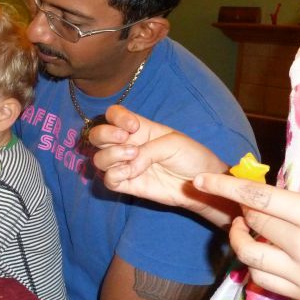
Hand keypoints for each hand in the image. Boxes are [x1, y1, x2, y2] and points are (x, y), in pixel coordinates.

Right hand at [90, 105, 233, 225]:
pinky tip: (130, 174)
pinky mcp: (127, 184)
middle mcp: (128, 145)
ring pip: (99, 159)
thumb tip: (129, 164)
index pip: (113, 115)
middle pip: (97, 135)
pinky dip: (114, 175)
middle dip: (105, 134)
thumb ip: (148, 150)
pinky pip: (107, 180)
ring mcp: (126, 165)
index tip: (133, 126)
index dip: (116, 117)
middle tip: (125, 139)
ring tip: (132, 158)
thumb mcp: (173, 144)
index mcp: (139, 129)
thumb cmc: (191, 157)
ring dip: (111, 155)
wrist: (201, 184)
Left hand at [194, 172, 299, 299]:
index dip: (225, 186)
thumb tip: (259, 196)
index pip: (258, 198)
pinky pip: (262, 278)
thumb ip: (298, 203)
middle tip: (247, 204)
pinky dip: (255, 263)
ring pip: (248, 255)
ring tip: (246, 228)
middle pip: (253, 224)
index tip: (201, 180)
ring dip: (240, 238)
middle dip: (243, 210)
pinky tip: (262, 252)